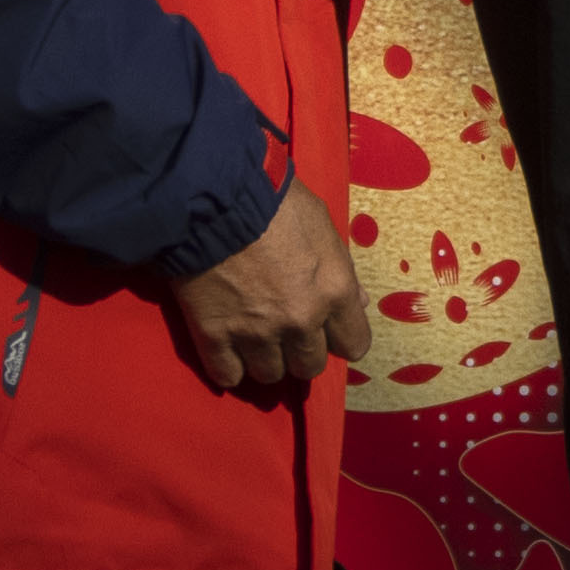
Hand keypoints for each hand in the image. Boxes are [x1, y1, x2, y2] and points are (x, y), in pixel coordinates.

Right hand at [164, 184, 370, 403]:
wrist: (211, 194)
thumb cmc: (272, 199)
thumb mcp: (320, 223)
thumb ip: (341, 267)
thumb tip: (358, 301)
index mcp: (333, 291)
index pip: (354, 344)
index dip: (339, 338)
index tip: (324, 329)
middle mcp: (301, 320)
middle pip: (310, 366)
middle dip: (299, 352)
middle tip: (283, 332)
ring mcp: (257, 332)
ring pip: (270, 374)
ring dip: (264, 359)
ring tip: (252, 339)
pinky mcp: (215, 334)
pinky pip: (228, 374)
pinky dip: (228, 367)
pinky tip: (226, 351)